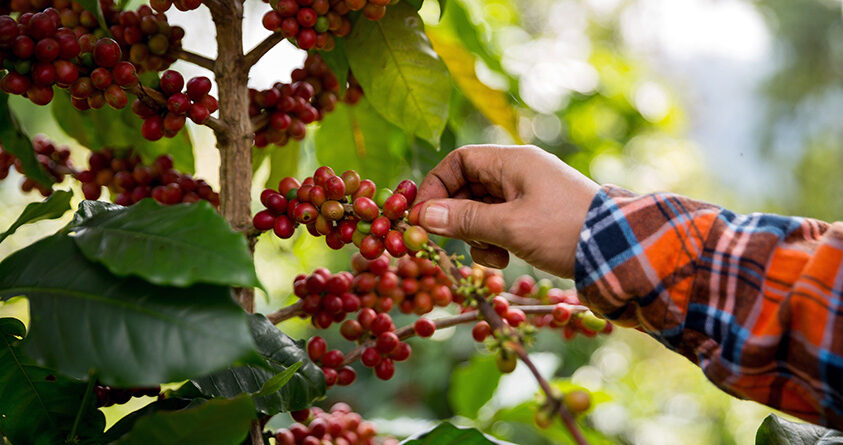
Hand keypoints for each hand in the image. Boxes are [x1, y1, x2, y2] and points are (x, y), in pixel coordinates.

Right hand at [415, 145, 599, 277]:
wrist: (618, 250)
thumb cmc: (564, 231)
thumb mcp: (510, 227)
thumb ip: (465, 220)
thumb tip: (422, 216)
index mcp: (513, 161)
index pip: (459, 161)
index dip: (436, 186)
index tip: (422, 216)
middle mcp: (519, 171)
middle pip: (467, 186)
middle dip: (457, 217)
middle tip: (451, 243)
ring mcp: (528, 193)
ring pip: (482, 208)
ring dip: (476, 234)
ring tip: (492, 256)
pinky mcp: (535, 214)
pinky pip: (500, 222)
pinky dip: (494, 240)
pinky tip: (505, 259)